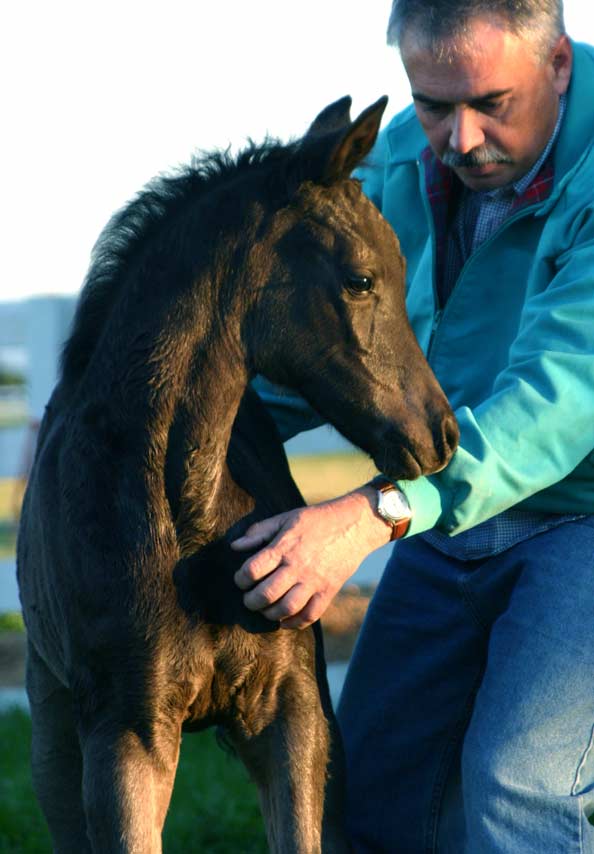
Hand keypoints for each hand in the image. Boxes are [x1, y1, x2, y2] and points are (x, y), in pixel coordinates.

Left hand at [231, 486, 391, 628]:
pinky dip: (294, 623)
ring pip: (286, 609)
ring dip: (269, 614)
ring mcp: (314, 581)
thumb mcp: (286, 518)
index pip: (253, 570)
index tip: (241, 579)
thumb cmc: (316, 520)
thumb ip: (259, 532)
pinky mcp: (328, 591)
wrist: (354, 525)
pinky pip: (310, 615)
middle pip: (266, 594)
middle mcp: (298, 567)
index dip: (241, 579)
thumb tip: (235, 546)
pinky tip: (284, 621)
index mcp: (284, 547)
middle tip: (248, 599)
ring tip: (264, 609)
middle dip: (251, 601)